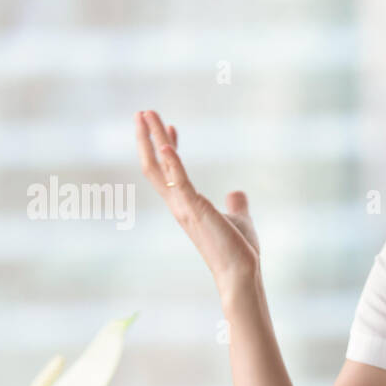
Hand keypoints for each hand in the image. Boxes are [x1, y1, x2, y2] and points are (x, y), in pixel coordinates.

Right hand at [135, 110, 260, 298]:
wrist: (242, 273)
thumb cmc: (239, 251)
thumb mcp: (239, 219)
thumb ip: (235, 204)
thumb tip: (236, 192)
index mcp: (187, 205)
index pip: (170, 171)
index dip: (168, 147)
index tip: (171, 125)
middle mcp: (179, 205)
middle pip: (154, 165)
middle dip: (147, 137)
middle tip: (143, 112)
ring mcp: (184, 207)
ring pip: (159, 167)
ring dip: (153, 139)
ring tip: (147, 114)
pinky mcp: (196, 210)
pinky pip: (179, 182)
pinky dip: (172, 162)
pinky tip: (168, 143)